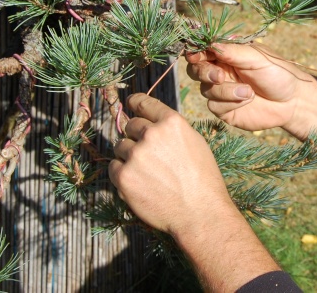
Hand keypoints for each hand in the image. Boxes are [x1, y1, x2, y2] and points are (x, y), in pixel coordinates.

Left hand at [108, 93, 233, 235]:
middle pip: (130, 126)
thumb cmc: (203, 179)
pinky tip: (139, 182)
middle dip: (136, 136)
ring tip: (147, 172)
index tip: (130, 103)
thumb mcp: (194, 142)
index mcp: (171, 122)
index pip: (144, 103)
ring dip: (129, 156)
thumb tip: (152, 123)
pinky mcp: (124, 176)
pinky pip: (113, 167)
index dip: (135, 102)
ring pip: (120, 146)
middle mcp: (151, 134)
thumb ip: (172, 129)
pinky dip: (122, 173)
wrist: (199, 212)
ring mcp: (136, 155)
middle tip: (148, 153)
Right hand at [185, 42, 313, 131]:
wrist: (292, 101)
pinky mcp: (225, 109)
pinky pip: (214, 106)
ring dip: (225, 91)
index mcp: (227, 54)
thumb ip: (233, 51)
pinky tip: (247, 100)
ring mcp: (221, 91)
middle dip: (205, 73)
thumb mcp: (257, 58)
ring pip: (205, 89)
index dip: (196, 52)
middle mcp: (220, 71)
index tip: (196, 56)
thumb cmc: (277, 73)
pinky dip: (229, 103)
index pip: (203, 50)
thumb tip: (210, 44)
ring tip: (249, 92)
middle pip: (196, 70)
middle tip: (220, 77)